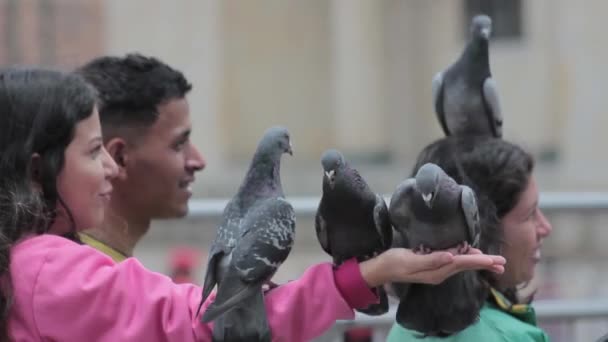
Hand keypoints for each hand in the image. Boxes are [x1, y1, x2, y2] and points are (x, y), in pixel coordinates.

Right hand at [359, 247, 504, 287]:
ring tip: (493, 261)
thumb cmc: (394, 262)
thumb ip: (431, 259)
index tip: (495, 260)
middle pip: (466, 266)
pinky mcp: (432, 265)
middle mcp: (440, 272)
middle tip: (502, 263)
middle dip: (484, 263)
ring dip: (478, 262)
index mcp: (437, 270)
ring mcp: (436, 270)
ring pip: (462, 265)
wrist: (382, 269)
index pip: (462, 263)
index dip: (479, 260)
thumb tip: (450, 257)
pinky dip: (465, 258)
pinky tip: (470, 255)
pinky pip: (454, 262)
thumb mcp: (410, 260)